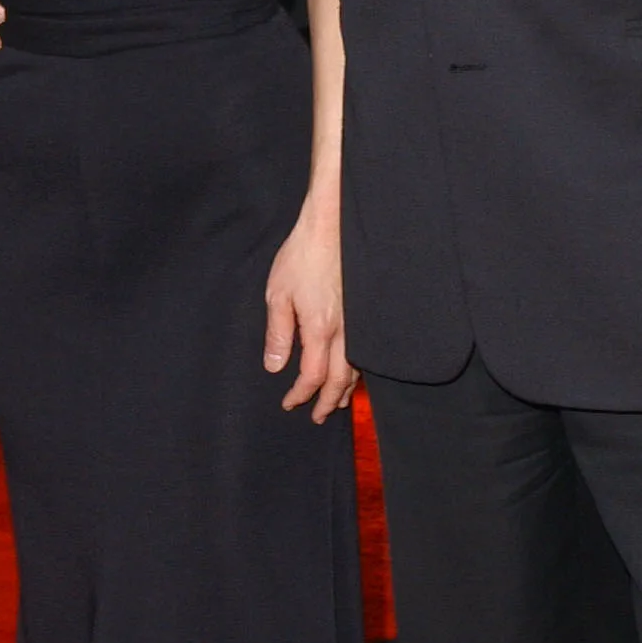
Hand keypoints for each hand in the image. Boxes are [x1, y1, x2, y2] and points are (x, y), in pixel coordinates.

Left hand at [264, 199, 356, 419]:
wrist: (334, 225)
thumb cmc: (303, 255)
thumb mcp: (278, 293)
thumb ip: (278, 333)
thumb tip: (275, 366)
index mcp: (320, 329)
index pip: (312, 377)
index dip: (300, 394)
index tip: (289, 403)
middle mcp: (345, 331)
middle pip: (339, 380)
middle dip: (328, 402)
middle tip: (319, 417)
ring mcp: (360, 322)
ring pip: (357, 368)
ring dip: (346, 389)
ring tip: (338, 402)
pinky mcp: (366, 311)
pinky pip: (366, 351)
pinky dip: (358, 369)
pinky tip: (353, 371)